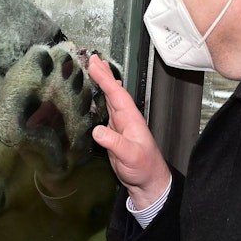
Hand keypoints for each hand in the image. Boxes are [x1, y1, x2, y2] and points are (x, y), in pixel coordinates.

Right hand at [87, 55, 171, 208]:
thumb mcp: (130, 156)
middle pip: (113, 91)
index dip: (105, 79)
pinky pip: (105, 110)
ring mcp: (119, 125)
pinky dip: (100, 98)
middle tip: (92, 58)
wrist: (147, 181)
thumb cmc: (143, 168)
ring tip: (93, 69)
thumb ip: (114, 143)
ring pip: (109, 98)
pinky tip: (97, 96)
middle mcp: (125, 118)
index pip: (116, 94)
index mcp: (130, 118)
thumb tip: (97, 131)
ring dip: (102, 83)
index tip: (94, 65)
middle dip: (103, 74)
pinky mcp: (113, 133)